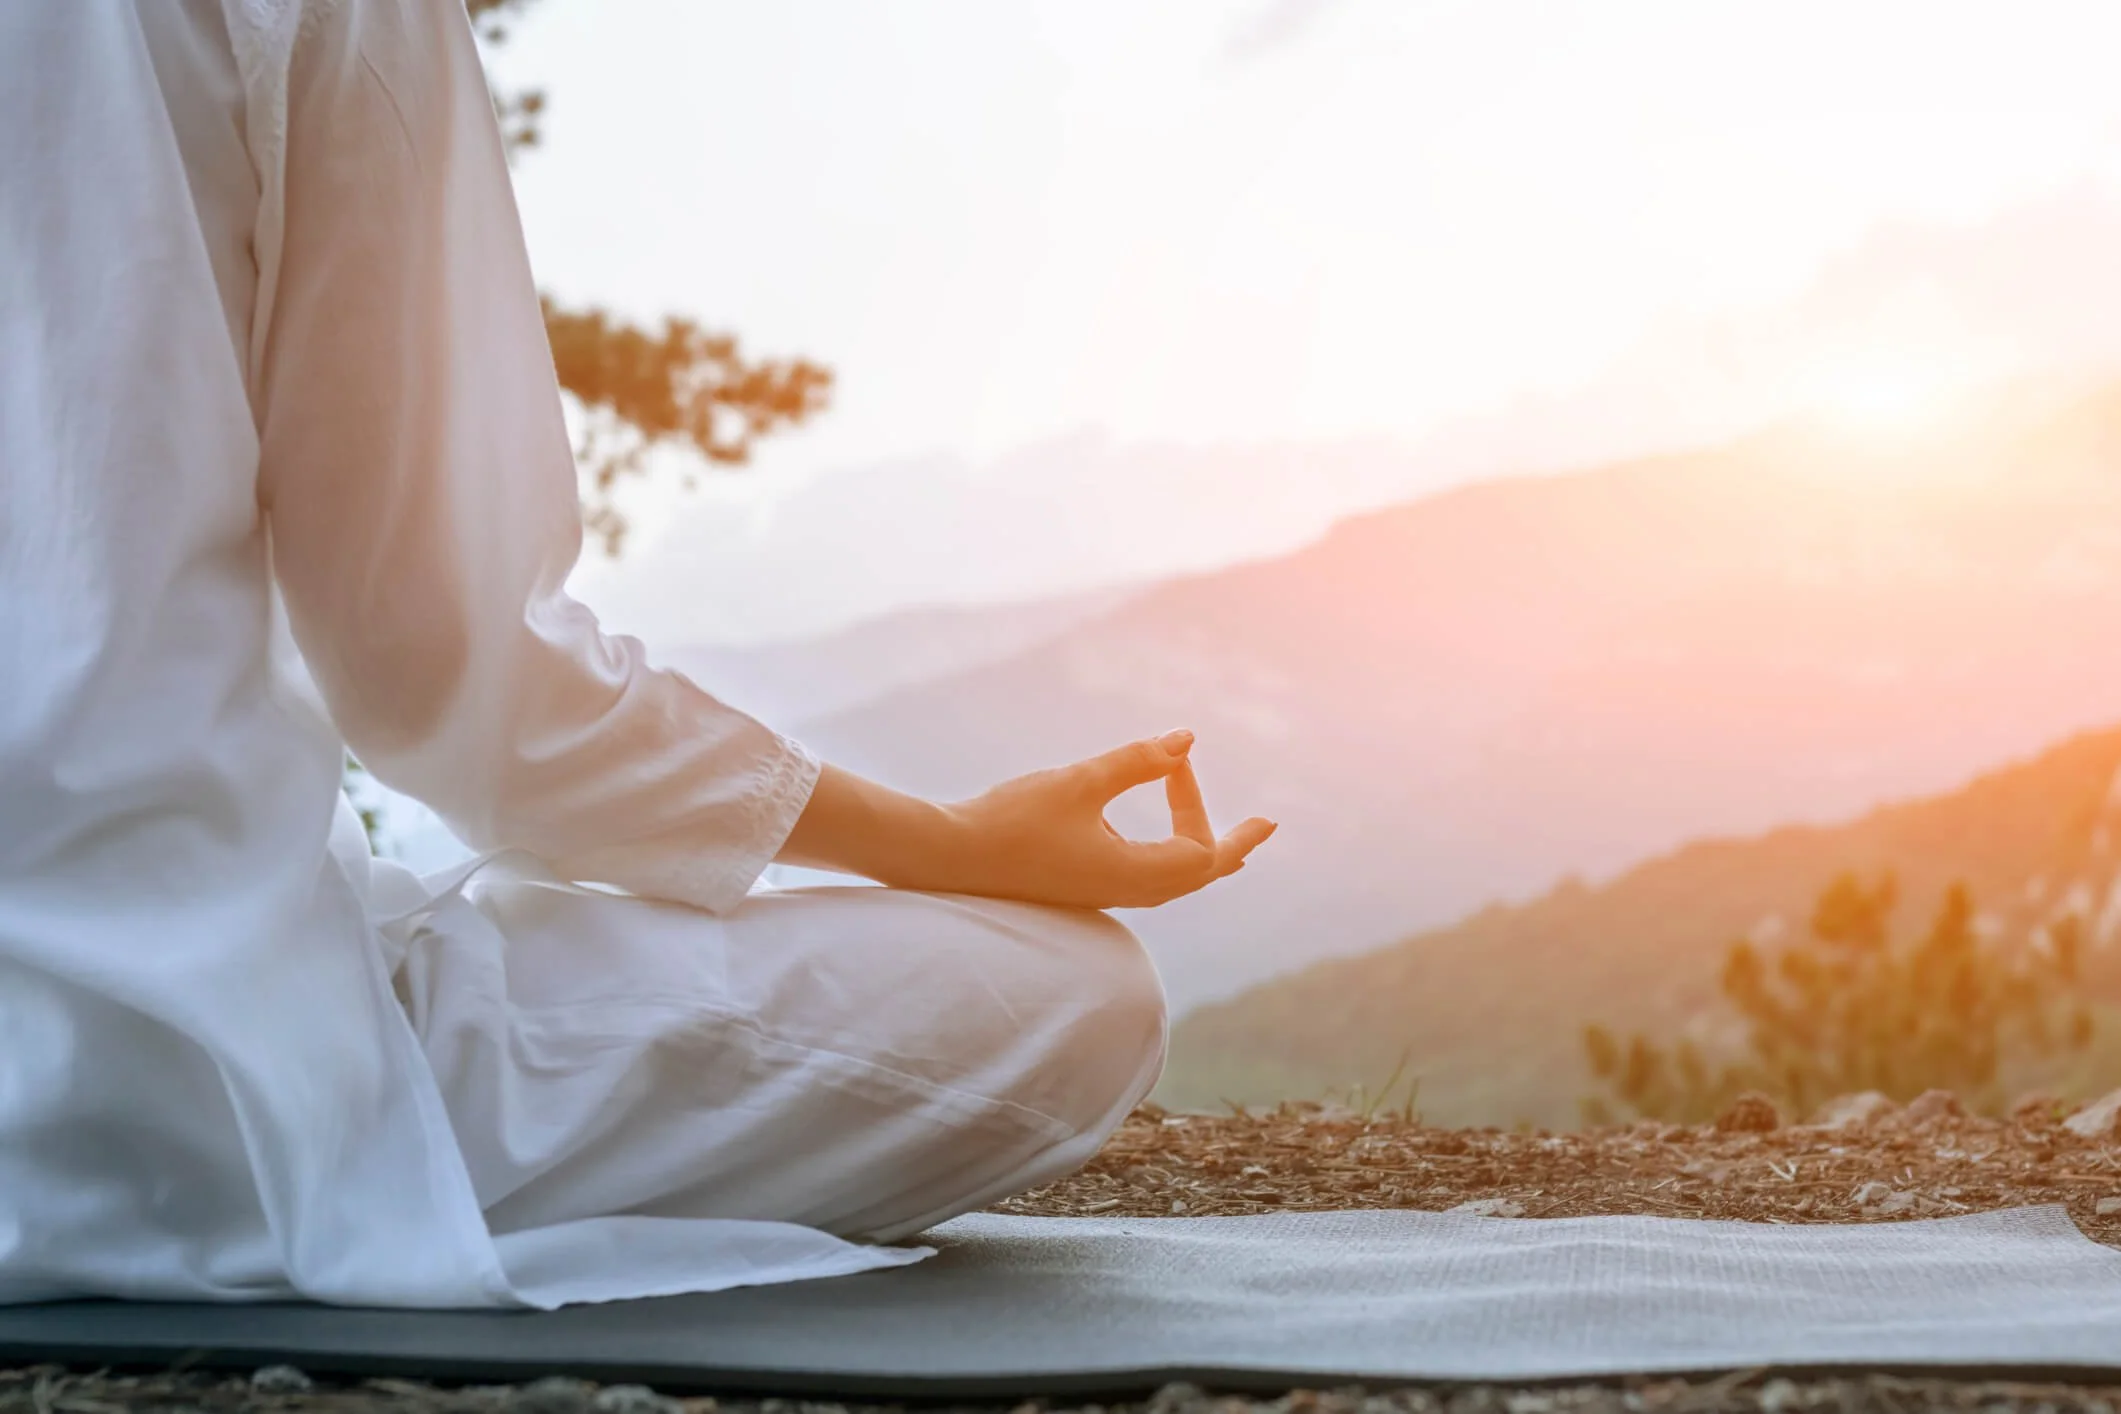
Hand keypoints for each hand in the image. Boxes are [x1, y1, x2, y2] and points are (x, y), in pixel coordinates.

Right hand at [939, 730, 1276, 908]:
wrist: (948, 859)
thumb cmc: (1012, 820)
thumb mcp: (1080, 782)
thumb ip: (1137, 761)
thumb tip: (1188, 739)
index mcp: (1134, 875)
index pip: (1200, 846)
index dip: (1195, 799)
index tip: (1169, 758)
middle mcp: (1125, 893)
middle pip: (1200, 875)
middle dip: (1234, 846)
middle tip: (1266, 827)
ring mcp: (1102, 894)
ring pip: (1173, 881)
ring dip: (1202, 855)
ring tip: (1228, 846)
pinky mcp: (1081, 887)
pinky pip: (1145, 880)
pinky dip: (1168, 861)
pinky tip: (1159, 848)